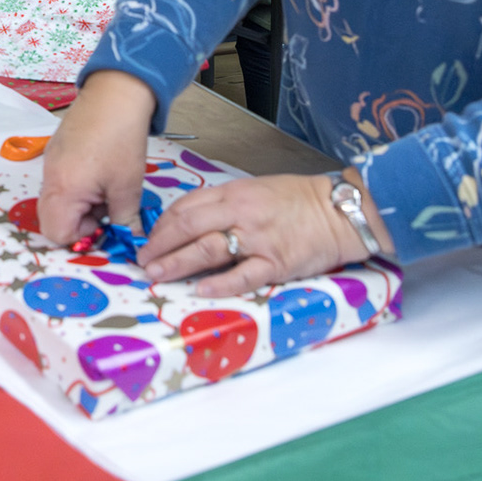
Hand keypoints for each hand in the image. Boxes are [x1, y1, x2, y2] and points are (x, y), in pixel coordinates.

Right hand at [39, 70, 158, 244]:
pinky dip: (77, 188)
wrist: (115, 94)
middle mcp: (49, 178)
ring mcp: (50, 163)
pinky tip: (99, 173)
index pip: (57, 233)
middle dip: (79, 223)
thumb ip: (125, 220)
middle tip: (106, 210)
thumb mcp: (127, 187)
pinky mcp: (56, 152)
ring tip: (106, 189)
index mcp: (63, 190)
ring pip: (57, 202)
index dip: (82, 237)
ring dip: (80, 206)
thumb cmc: (121, 139)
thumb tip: (130, 240)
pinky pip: (59, 182)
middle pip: (52, 219)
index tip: (105, 227)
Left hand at [136, 170, 385, 296]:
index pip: (186, 207)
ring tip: (157, 274)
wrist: (339, 211)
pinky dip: (220, 283)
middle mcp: (241, 213)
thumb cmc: (297, 201)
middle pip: (189, 227)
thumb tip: (190, 223)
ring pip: (208, 249)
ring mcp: (258, 238)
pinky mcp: (276, 262)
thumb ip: (223, 204)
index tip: (149, 240)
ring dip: (177, 263)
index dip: (162, 226)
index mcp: (233, 193)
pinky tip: (200, 289)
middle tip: (142, 261)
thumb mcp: (254, 191)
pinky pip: (243, 274)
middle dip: (160, 246)